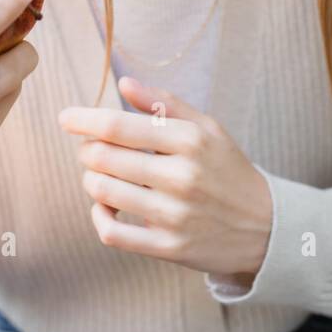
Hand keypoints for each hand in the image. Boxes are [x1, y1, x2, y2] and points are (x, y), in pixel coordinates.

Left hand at [58, 75, 272, 278]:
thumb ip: (165, 104)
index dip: (84, 120)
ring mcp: (174, 215)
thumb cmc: (229, 171)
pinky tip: (105, 208)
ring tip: (101, 175)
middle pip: (104, 158)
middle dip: (87, 150)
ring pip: (103, 192)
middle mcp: (181, 176)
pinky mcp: (168, 247)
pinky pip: (111, 232)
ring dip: (91, 180)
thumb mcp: (208, 128)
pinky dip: (98, 217)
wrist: (266, 228)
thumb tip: (124, 84)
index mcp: (190, 140)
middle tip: (91, 150)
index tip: (65, 118)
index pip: (119, 126)